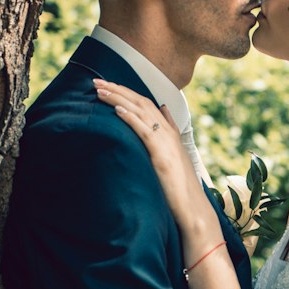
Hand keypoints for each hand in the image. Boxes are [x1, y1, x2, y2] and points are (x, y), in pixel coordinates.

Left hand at [93, 80, 217, 245]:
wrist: (192, 208)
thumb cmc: (179, 188)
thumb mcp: (171, 158)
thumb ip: (166, 135)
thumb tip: (162, 112)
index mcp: (169, 132)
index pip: (146, 104)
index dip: (126, 93)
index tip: (107, 86)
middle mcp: (168, 132)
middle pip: (140, 102)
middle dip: (117, 89)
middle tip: (96, 80)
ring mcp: (166, 141)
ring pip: (140, 111)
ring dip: (118, 98)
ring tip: (99, 90)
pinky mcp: (161, 153)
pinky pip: (144, 130)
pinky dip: (130, 117)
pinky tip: (117, 110)